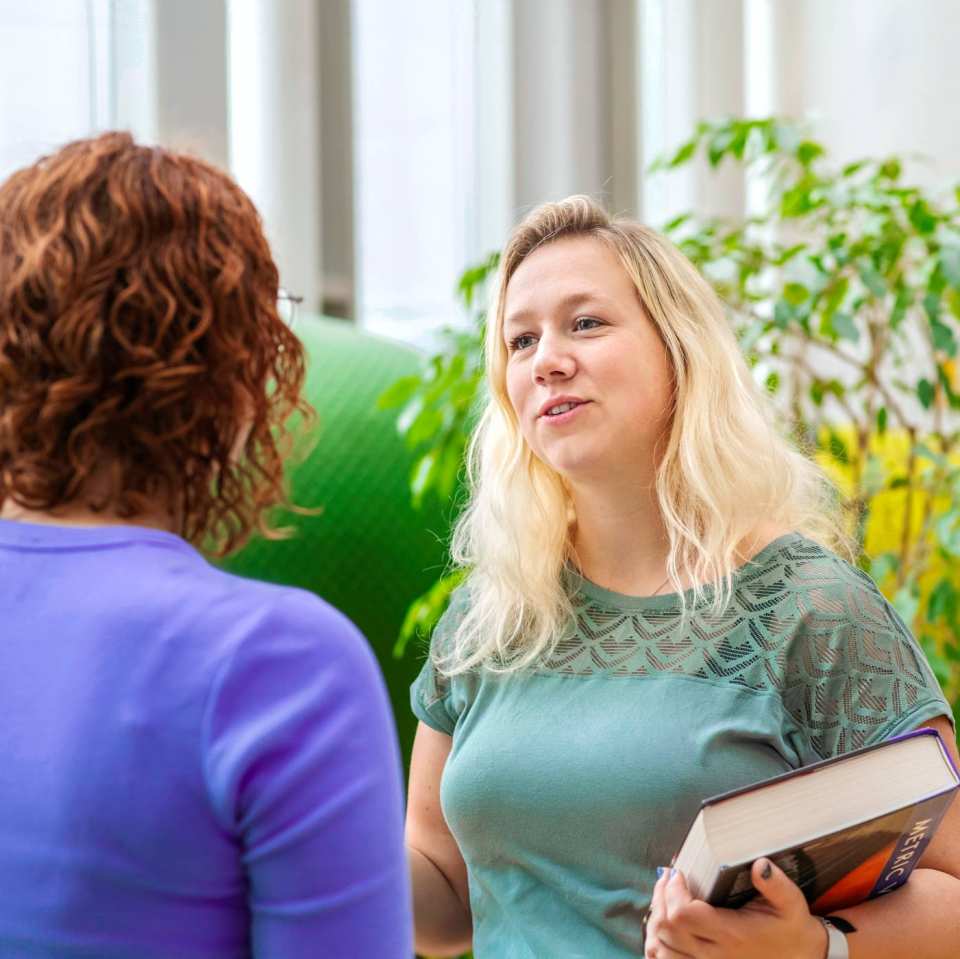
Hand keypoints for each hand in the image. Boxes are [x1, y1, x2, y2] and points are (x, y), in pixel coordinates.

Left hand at [643, 859, 827, 958]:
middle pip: (667, 929)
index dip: (673, 891)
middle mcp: (715, 957)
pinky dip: (658, 944)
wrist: (800, 958)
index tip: (678, 873)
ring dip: (656, 920)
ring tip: (663, 896)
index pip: (683, 915)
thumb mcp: (791, 904)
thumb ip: (776, 884)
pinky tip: (664, 924)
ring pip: (662, 949)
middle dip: (660, 898)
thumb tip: (760, 864)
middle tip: (668, 878)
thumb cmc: (791, 929)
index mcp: (731, 935)